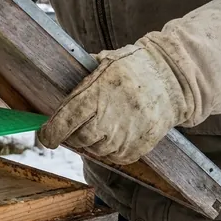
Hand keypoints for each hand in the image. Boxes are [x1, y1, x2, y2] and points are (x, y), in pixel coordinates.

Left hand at [37, 45, 188, 164]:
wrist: (173, 79)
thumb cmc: (135, 67)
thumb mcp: (105, 62)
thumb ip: (82, 77)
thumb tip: (57, 80)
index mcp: (96, 95)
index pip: (64, 122)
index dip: (50, 133)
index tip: (46, 136)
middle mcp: (109, 118)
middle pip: (78, 139)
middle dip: (72, 135)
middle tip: (77, 125)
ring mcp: (125, 136)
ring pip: (95, 150)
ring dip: (91, 142)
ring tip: (101, 125)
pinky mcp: (138, 148)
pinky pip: (114, 157)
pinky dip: (110, 149)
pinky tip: (115, 133)